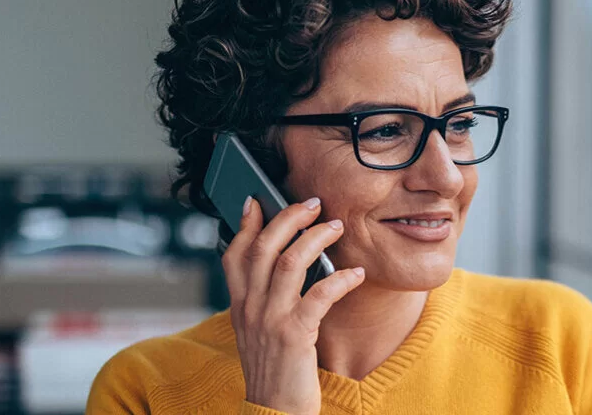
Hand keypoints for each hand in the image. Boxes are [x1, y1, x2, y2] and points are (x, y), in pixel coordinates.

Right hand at [221, 196, 365, 414]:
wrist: (275, 412)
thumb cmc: (275, 368)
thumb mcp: (259, 329)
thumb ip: (263, 297)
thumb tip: (282, 263)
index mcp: (240, 304)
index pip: (235, 254)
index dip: (246, 223)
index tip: (258, 198)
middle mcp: (250, 308)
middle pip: (264, 247)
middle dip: (290, 218)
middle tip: (315, 204)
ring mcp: (270, 320)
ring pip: (290, 262)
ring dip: (317, 238)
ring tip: (338, 227)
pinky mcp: (295, 336)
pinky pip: (320, 295)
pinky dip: (341, 279)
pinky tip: (357, 274)